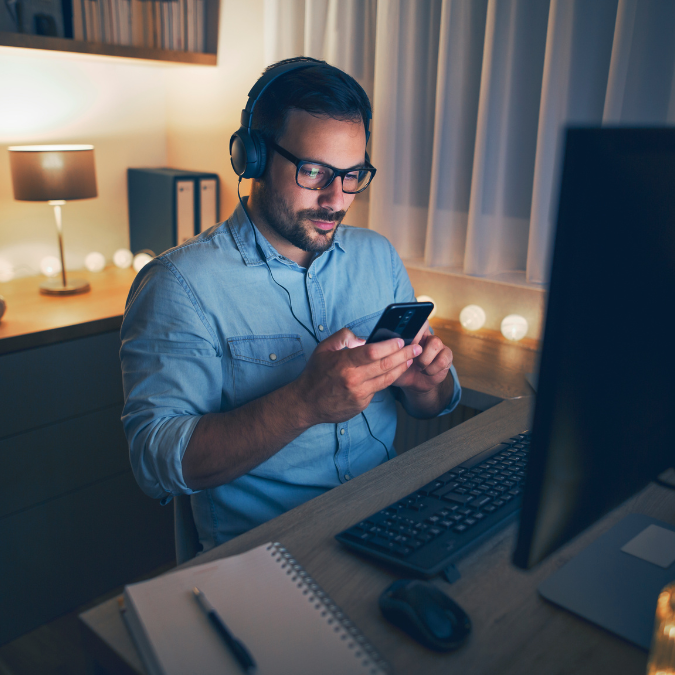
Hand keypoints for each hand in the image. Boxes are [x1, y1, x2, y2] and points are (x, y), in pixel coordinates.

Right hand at [293, 328, 420, 425]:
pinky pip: (377, 389)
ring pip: (387, 379)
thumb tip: (363, 338)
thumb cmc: (315, 374)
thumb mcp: (323, 349)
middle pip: (385, 365)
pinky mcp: (361, 405)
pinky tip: (393, 372)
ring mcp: (358, 394)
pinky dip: (386, 380)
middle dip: (404, 355)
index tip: (401, 340)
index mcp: (343, 363)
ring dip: (401, 368)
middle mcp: (353, 379)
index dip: (389, 345)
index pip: (372, 352)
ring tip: (410, 359)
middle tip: (416, 348)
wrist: (306, 403)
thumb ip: (343, 337)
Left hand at [392, 322, 452, 393]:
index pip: (413, 317)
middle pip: (426, 325)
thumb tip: (383, 341)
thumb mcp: (389, 358)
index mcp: (411, 331)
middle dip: (415, 342)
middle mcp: (425, 334)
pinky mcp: (446, 356)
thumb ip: (387, 349)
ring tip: (418, 367)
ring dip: (423, 359)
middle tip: (409, 356)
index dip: (410, 328)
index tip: (404, 342)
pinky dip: (431, 369)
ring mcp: (438, 345)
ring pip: (435, 343)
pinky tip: (426, 372)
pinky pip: (442, 360)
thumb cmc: (398, 367)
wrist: (412, 383)